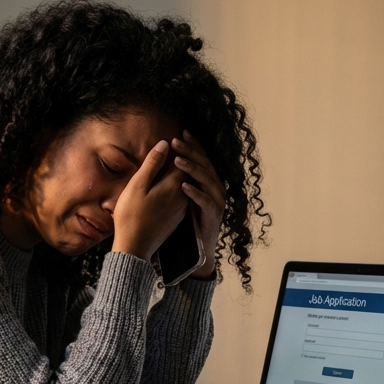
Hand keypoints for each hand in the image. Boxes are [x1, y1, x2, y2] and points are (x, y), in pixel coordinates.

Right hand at [111, 140, 188, 260]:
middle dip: (185, 157)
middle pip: (187, 171)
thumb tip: (165, 143)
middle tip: (180, 142)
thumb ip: (152, 164)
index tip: (177, 136)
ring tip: (172, 160)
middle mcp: (183, 196)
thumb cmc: (131, 216)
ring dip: (181, 171)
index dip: (181, 147)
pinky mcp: (176, 218)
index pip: (184, 160)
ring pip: (184, 184)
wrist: (135, 247)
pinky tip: (166, 184)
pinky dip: (177, 185)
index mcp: (175, 185)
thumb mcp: (137, 186)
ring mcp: (181, 208)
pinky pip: (180, 195)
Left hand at [171, 131, 223, 278]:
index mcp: (208, 182)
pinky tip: (183, 186)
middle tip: (176, 141)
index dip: (193, 145)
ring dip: (192, 169)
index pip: (202, 158)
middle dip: (191, 152)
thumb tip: (166, 162)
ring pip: (207, 180)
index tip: (180, 133)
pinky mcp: (214, 216)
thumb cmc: (189, 222)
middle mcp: (216, 189)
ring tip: (177, 160)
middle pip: (205, 165)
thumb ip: (178, 180)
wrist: (198, 250)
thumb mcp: (182, 197)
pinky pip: (206, 201)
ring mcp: (217, 202)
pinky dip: (195, 193)